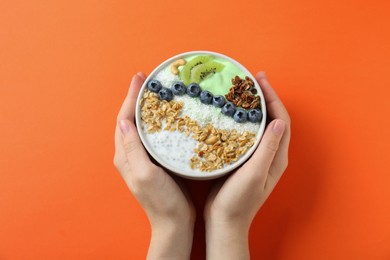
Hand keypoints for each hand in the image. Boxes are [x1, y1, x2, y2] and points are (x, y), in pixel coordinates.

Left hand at [114, 73, 194, 259]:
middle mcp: (131, 153)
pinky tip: (169, 115)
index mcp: (125, 155)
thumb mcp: (145, 174)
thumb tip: (124, 122)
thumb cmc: (161, 201)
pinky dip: (158, 120)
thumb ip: (133, 149)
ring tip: (157, 91)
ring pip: (142, 125)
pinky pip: (154, 134)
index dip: (130, 98)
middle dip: (137, 98)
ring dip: (147, 107)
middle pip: (131, 119)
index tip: (139, 79)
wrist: (174, 222)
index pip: (124, 120)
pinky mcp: (156, 160)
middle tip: (147, 80)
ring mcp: (143, 157)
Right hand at [204, 72, 290, 258]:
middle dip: (265, 97)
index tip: (260, 81)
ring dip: (254, 106)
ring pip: (260, 124)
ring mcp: (258, 156)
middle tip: (252, 79)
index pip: (281, 120)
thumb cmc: (238, 201)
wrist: (224, 220)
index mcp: (277, 157)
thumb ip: (267, 149)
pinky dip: (242, 119)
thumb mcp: (254, 175)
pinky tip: (231, 112)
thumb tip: (278, 121)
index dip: (273, 98)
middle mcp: (271, 154)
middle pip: (273, 119)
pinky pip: (247, 132)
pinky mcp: (244, 158)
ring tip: (243, 90)